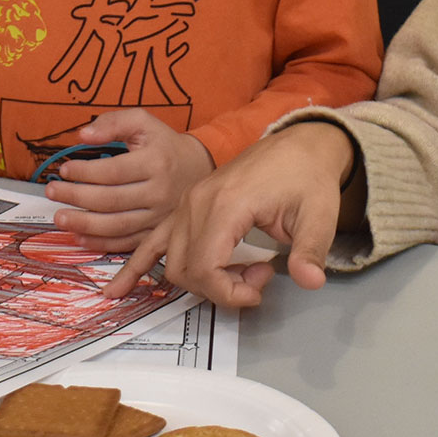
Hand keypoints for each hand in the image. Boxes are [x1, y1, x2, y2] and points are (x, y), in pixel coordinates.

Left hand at [43, 110, 215, 253]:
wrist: (199, 167)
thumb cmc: (164, 145)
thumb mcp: (144, 122)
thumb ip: (113, 123)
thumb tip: (83, 135)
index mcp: (156, 162)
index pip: (113, 171)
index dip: (84, 172)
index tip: (64, 170)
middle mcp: (160, 192)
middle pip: (111, 200)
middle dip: (76, 197)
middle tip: (52, 192)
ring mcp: (160, 216)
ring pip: (116, 226)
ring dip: (83, 224)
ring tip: (60, 217)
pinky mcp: (158, 233)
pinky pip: (127, 243)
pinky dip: (101, 243)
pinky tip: (81, 236)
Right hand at [105, 121, 354, 306]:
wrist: (298, 144)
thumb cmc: (308, 177)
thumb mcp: (320, 213)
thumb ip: (312, 250)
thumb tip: (312, 282)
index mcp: (227, 204)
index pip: (206, 268)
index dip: (230, 292)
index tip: (262, 285)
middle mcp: (198, 202)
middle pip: (186, 268)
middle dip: (219, 287)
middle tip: (258, 274)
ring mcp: (187, 202)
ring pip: (171, 260)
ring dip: (198, 278)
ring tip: (237, 272)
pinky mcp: (186, 205)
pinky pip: (153, 238)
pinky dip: (136, 265)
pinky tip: (117, 289)